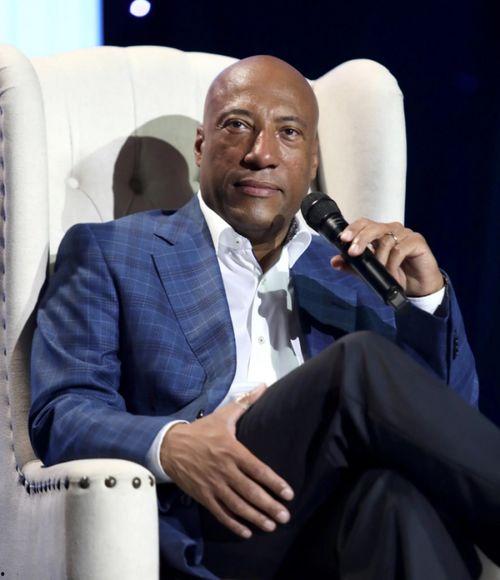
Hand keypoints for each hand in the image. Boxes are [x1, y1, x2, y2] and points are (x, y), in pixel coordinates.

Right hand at [160, 385, 293, 538]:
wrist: (170, 445)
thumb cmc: (201, 430)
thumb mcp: (223, 415)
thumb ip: (245, 403)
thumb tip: (263, 386)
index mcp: (232, 450)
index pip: (257, 469)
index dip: (274, 483)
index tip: (288, 493)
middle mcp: (224, 470)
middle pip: (250, 492)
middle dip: (269, 506)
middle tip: (285, 517)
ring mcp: (213, 485)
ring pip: (237, 505)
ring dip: (255, 517)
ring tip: (271, 526)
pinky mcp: (203, 496)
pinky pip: (220, 513)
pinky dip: (233, 524)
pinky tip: (247, 531)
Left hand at [330, 219, 443, 296]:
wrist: (418, 287)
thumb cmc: (396, 274)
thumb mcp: (370, 272)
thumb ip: (353, 266)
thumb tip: (334, 261)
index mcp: (379, 233)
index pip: (364, 224)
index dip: (353, 229)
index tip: (343, 239)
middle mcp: (391, 230)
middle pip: (373, 228)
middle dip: (361, 239)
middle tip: (353, 253)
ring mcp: (405, 234)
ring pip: (386, 241)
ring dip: (379, 260)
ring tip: (381, 273)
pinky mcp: (417, 241)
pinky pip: (400, 250)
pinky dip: (393, 264)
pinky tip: (392, 275)